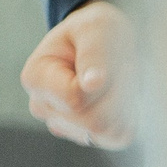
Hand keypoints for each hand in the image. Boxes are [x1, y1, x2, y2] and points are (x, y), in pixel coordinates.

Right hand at [20, 0, 134, 148]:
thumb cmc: (98, 31)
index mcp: (36, 78)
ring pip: (108, 132)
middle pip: (94, 122)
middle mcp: (44, 107)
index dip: (103, 84)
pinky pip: (118, 137)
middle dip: (119, 95)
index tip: (108, 59)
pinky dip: (130, 116)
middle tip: (122, 68)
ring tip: (120, 80)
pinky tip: (122, 96)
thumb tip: (91, 85)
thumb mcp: (97, 28)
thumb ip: (94, 54)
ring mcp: (65, 125)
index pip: (75, 100)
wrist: (106, 42)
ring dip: (126, 105)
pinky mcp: (90, 135)